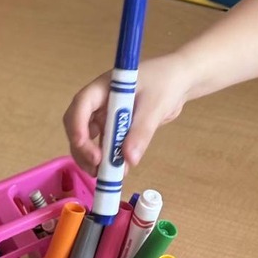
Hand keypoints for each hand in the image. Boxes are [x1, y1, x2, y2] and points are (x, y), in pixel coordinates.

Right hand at [63, 55, 194, 175]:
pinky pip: (107, 144)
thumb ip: (141, 132)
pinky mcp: (116, 127)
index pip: (82, 104)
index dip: (78, 126)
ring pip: (90, 138)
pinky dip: (110, 158)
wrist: (179, 82)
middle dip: (82, 147)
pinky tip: (120, 171)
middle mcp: (100, 102)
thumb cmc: (165, 83)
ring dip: (93, 157)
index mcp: (104, 87)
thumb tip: (129, 159)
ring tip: (105, 175)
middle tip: (96, 166)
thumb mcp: (154, 107)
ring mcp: (106, 115)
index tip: (85, 147)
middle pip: (79, 124)